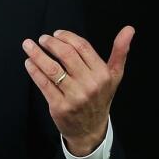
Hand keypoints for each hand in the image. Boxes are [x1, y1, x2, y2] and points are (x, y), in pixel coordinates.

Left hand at [22, 26, 133, 156]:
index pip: (82, 47)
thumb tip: (129, 29)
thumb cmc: (100, 98)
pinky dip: (34, 71)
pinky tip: (29, 63)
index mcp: (102, 74)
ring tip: (28, 46)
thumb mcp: (114, 76)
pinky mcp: (59, 106)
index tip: (56, 34)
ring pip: (52, 69)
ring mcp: (74, 96)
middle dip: (51, 44)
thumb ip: (120, 51)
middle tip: (42, 39)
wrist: (91, 130)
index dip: (67, 37)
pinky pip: (44, 84)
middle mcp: (89, 85)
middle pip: (66, 56)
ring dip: (37, 54)